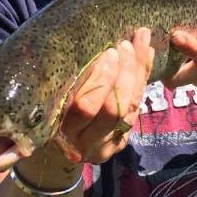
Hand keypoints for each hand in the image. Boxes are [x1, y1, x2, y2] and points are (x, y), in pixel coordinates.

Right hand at [54, 27, 153, 163]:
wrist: (54, 153)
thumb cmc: (48, 115)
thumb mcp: (50, 102)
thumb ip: (68, 84)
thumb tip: (88, 49)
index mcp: (63, 130)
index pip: (88, 106)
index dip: (103, 78)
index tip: (110, 52)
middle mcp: (86, 142)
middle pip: (114, 109)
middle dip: (125, 73)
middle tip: (126, 45)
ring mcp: (106, 145)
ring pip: (129, 108)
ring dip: (138, 73)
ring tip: (142, 44)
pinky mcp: (120, 142)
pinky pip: (136, 109)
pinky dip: (143, 80)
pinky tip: (147, 56)